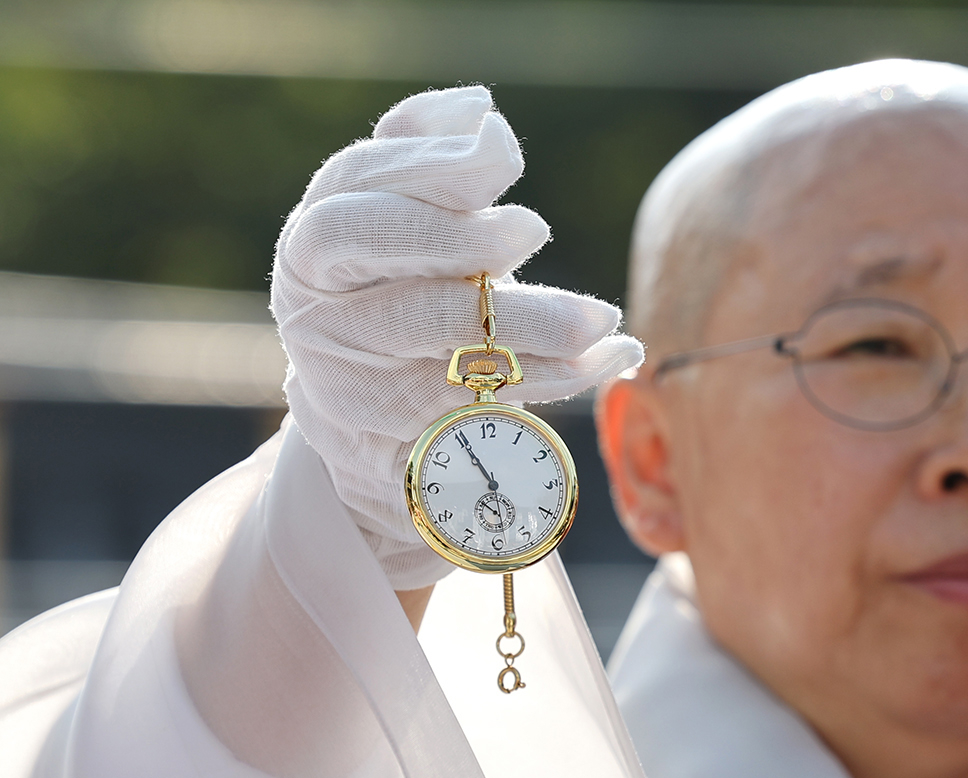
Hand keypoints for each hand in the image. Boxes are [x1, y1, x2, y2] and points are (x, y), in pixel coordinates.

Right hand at [272, 86, 643, 587]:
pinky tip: (619, 355)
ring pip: (445, 348)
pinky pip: (491, 410)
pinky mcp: (405, 445)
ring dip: (532, 327)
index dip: (432, 168)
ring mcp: (354, 383)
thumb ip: (427, 162)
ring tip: (602, 318)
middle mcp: (320, 310)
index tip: (503, 156)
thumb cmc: (401, 302)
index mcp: (317, 243)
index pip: (359, 190)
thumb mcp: (400, 227)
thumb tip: (477, 110)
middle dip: (462, 242)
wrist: (371, 435)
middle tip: (534, 229)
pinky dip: (563, 381)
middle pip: (386, 264)